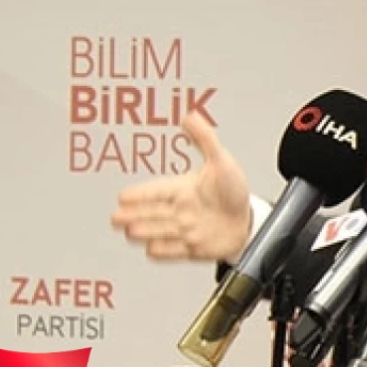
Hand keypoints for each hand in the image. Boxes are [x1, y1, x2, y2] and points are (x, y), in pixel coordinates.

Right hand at [110, 112, 251, 261]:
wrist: (250, 220)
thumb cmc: (233, 190)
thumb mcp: (221, 160)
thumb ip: (204, 139)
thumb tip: (191, 116)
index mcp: (182, 188)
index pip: (155, 190)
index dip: (140, 193)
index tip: (122, 196)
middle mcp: (180, 210)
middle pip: (151, 212)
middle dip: (133, 215)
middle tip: (116, 217)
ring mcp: (185, 230)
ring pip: (160, 231)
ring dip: (146, 231)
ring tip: (132, 231)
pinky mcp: (193, 248)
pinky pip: (174, 251)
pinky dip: (164, 250)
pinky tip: (152, 249)